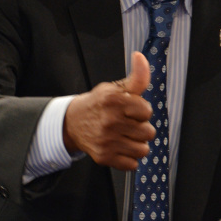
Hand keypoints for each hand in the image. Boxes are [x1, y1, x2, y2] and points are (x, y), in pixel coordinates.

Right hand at [63, 51, 154, 169]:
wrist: (72, 123)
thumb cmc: (99, 104)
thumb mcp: (115, 88)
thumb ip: (136, 77)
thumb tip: (141, 57)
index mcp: (114, 101)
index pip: (147, 111)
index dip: (142, 111)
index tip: (132, 110)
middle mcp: (110, 121)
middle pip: (148, 132)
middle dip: (141, 128)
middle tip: (128, 124)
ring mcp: (106, 141)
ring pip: (143, 149)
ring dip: (137, 144)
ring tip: (126, 136)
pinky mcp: (104, 157)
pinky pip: (133, 164)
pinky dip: (129, 158)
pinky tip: (120, 147)